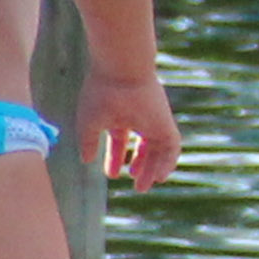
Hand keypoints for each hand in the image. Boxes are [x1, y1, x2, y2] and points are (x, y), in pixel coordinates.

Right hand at [81, 60, 180, 187]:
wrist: (120, 72)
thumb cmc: (100, 94)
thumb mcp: (89, 124)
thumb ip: (88, 143)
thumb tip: (86, 161)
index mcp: (119, 114)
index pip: (120, 140)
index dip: (115, 158)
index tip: (112, 174)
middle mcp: (138, 118)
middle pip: (143, 147)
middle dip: (140, 167)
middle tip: (137, 186)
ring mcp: (154, 120)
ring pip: (158, 149)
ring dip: (153, 169)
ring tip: (144, 186)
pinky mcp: (165, 122)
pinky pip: (172, 147)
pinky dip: (168, 162)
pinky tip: (160, 176)